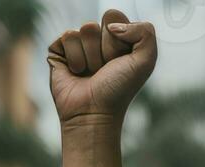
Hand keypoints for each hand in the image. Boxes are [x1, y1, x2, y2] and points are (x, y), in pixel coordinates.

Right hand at [47, 10, 156, 124]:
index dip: (119, 39)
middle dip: (106, 47)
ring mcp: (78, 44)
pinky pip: (68, 36)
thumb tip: (112, 25)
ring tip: (91, 74)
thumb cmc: (119, 89)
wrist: (94, 112)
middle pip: (100, 22)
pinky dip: (76, 58)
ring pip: (85, 29)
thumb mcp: (145, 61)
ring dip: (92, 56)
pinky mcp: (59, 50)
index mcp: (118, 40)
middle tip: (106, 69)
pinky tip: (77, 73)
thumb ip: (145, 32)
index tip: (120, 61)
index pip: (115, 16)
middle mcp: (98, 40)